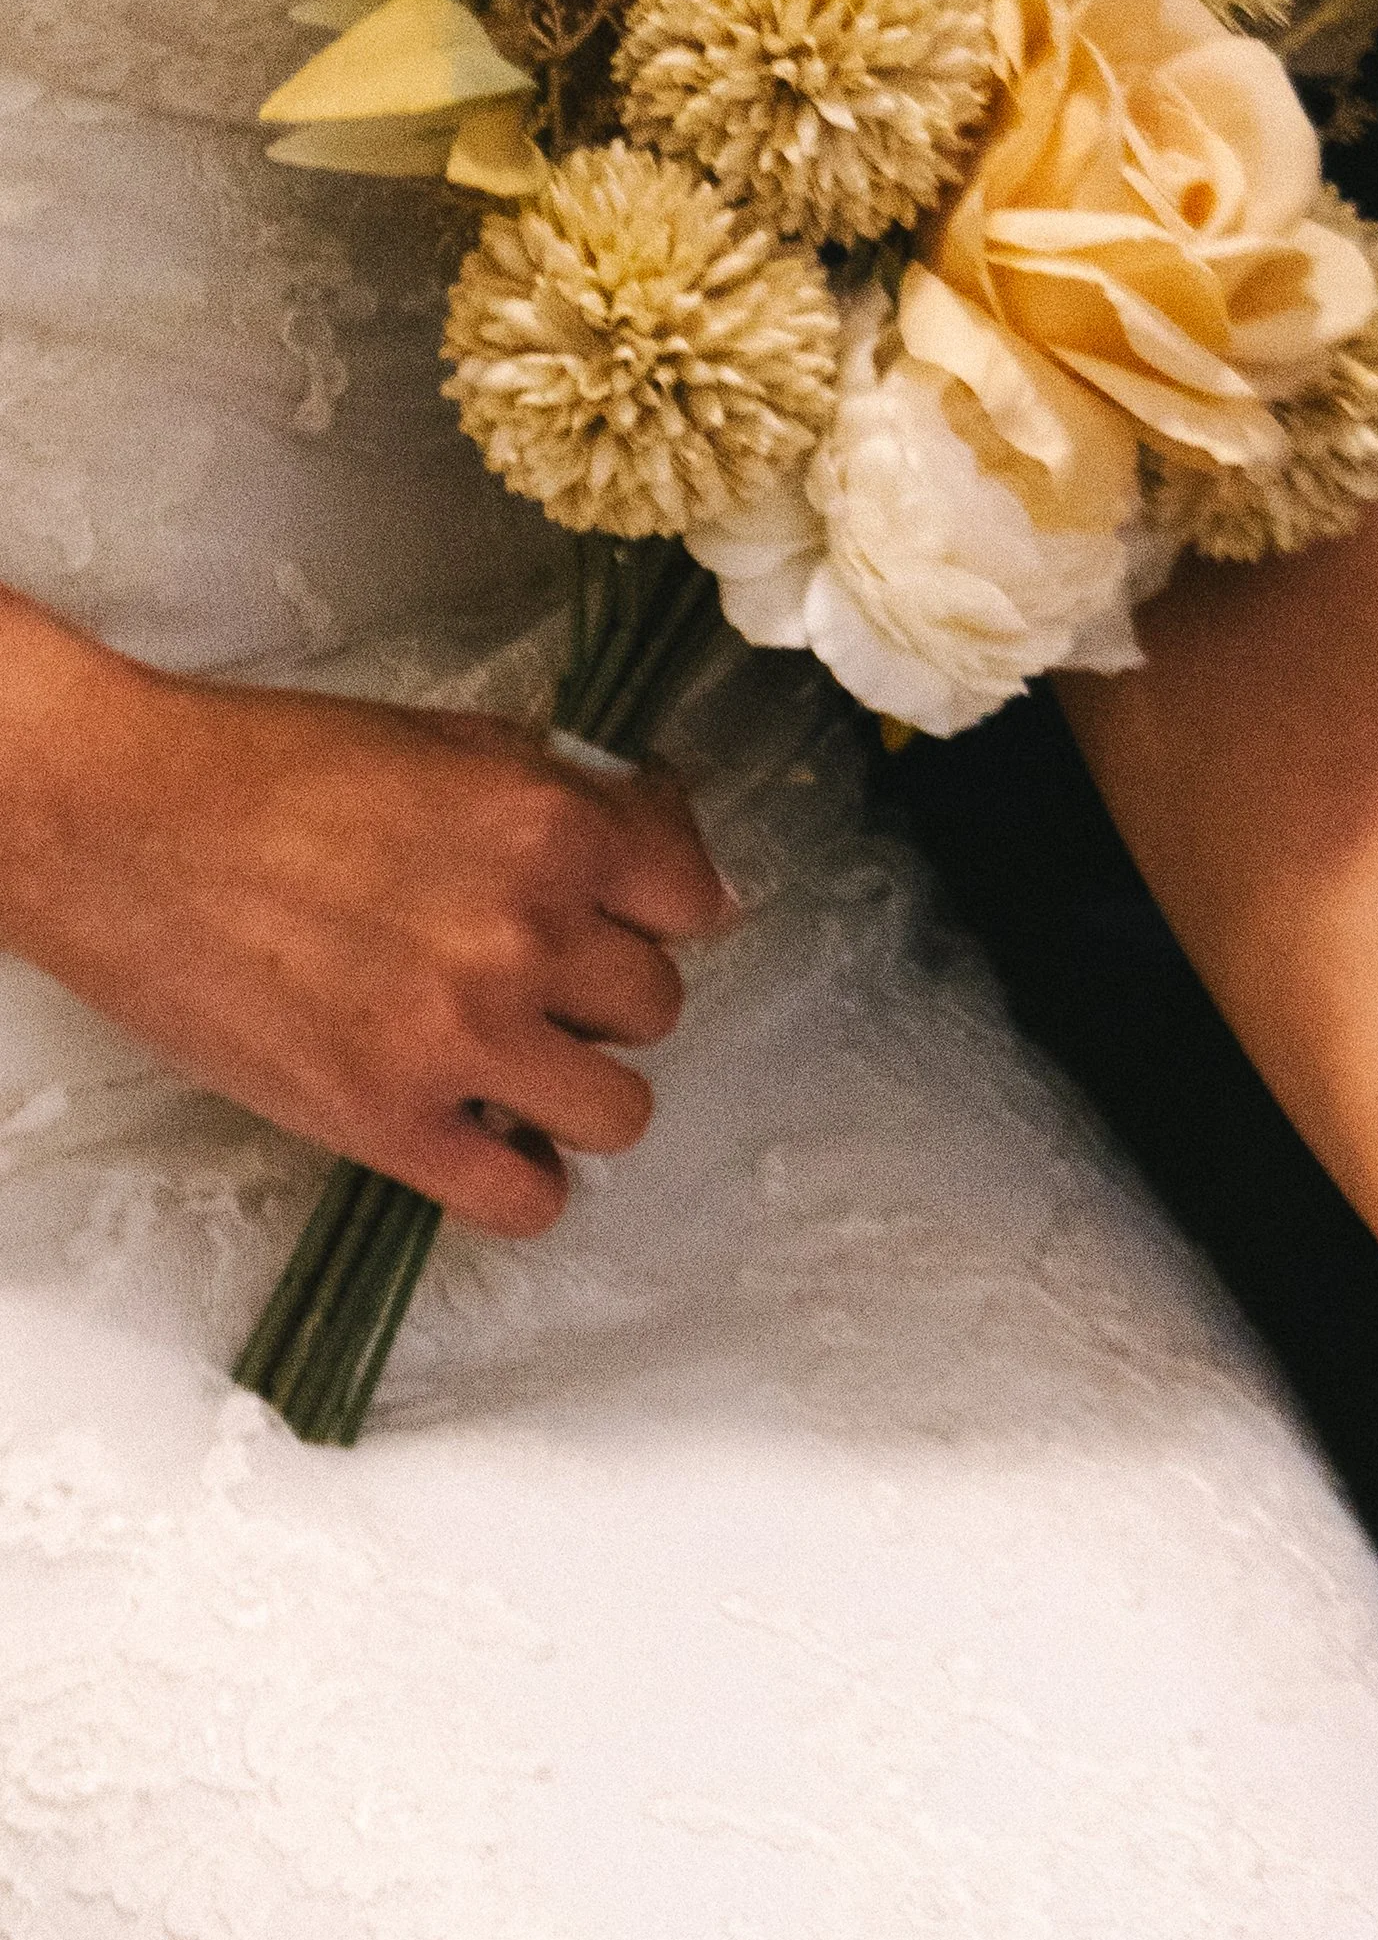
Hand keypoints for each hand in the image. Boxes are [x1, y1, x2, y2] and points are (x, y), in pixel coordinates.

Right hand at [0, 598, 737, 1234]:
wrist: (120, 822)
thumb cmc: (272, 767)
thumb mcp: (453, 740)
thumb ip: (574, 796)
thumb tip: (679, 860)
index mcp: (550, 824)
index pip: (696, 899)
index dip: (655, 907)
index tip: (617, 914)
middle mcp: (524, 934)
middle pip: (657, 1006)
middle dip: (603, 992)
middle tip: (534, 977)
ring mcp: (459, 1038)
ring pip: (620, 1110)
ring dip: (577, 1088)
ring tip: (513, 1059)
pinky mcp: (386, 1123)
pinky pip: (525, 1199)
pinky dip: (521, 1179)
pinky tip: (484, 1137)